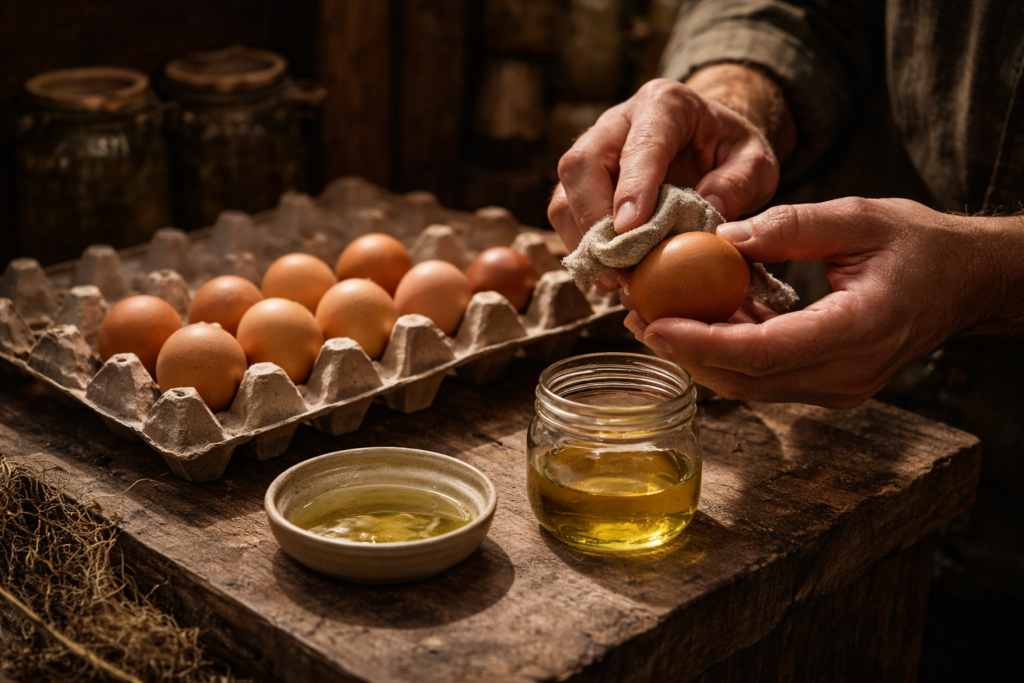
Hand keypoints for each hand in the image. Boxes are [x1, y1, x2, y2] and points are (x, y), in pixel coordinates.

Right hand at [548, 68, 792, 289]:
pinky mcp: (581, 183)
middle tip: (620, 265)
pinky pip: (565, 216)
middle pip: (581, 165)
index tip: (632, 229)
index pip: (641, 144)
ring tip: (614, 279)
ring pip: (564, 194)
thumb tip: (707, 214)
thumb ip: (739, 184)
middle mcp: (617, 123)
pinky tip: (609, 275)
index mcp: (665, 105)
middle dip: (594, 219)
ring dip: (584, 241)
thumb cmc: (730, 150)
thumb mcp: (755, 161)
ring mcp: (592, 151)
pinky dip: (583, 249)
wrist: (707, 141)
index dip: (633, 187)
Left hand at [624, 198, 1023, 407]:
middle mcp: (846, 374)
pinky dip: (727, 352)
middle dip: (685, 352)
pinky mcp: (827, 384)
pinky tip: (697, 319)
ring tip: (652, 317)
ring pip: (749, 384)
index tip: (654, 324)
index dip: (702, 343)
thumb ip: (793, 226)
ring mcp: (837, 387)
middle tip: (636, 316)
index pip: (764, 352)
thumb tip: (725, 238)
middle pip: (746, 378)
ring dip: (698, 355)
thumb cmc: (920, 247)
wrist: (965, 284)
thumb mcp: (861, 216)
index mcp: (858, 331)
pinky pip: (764, 376)